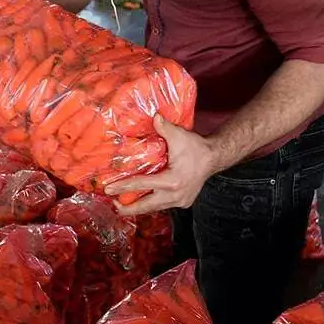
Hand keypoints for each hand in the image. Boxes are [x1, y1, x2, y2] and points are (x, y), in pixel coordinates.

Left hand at [105, 115, 219, 215]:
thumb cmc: (196, 147)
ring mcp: (180, 201)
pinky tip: (141, 200)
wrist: (214, 158)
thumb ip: (164, 127)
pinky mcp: (183, 202)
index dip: (123, 186)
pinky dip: (152, 204)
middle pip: (147, 206)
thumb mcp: (179, 135)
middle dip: (129, 208)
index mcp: (172, 181)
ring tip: (123, 205)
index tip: (108, 189)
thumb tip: (154, 116)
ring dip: (140, 207)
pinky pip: (163, 205)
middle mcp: (175, 195)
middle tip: (113, 205)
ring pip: (155, 208)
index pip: (142, 185)